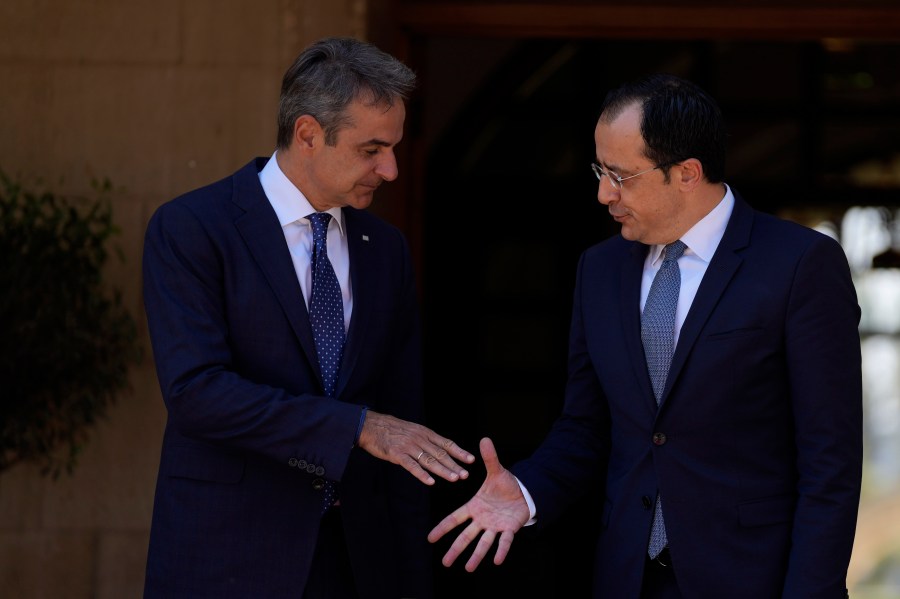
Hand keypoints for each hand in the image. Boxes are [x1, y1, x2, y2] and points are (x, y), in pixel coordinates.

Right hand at [357, 410, 474, 484]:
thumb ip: (425, 440)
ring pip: (429, 460)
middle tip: (466, 475)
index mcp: (425, 433)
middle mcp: (420, 439)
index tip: (471, 460)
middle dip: (454, 464)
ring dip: (443, 470)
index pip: (446, 443)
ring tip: (454, 478)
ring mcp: (409, 446)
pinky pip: (412, 466)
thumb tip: (439, 450)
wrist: (372, 426)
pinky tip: (430, 482)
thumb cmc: (392, 429)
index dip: (459, 452)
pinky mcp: (397, 454)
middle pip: (440, 453)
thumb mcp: (413, 430)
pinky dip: (421, 474)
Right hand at [427, 437, 529, 571]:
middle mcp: (481, 520)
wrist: (523, 493)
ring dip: (476, 556)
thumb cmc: (505, 485)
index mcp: (474, 507)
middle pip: (466, 536)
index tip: (430, 538)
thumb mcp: (496, 470)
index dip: (443, 528)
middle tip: (445, 563)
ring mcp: (494, 526)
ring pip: (483, 543)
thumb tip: (484, 438)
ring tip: (468, 568)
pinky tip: (497, 560)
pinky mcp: (508, 529)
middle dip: (456, 549)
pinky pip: (504, 541)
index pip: (455, 518)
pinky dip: (501, 550)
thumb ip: (490, 458)